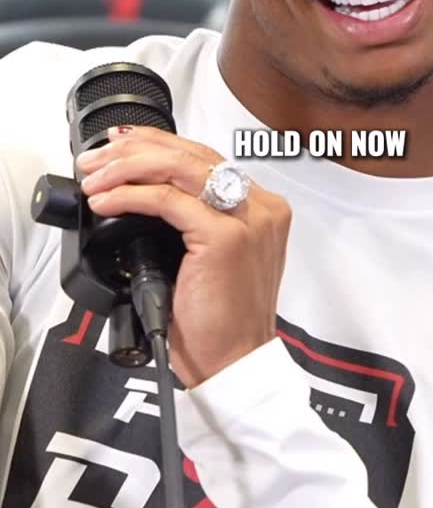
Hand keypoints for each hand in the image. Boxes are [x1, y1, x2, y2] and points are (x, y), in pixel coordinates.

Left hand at [76, 126, 291, 387]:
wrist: (233, 363)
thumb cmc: (220, 323)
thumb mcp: (211, 257)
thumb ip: (196, 219)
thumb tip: (145, 191)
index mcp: (262, 208)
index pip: (205, 157)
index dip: (158, 144)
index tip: (121, 146)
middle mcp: (260, 207)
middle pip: (192, 154)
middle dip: (136, 148)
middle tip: (97, 160)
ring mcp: (247, 220)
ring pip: (179, 168)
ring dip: (127, 167)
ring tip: (95, 179)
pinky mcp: (226, 237)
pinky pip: (167, 201)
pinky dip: (130, 196)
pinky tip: (106, 202)